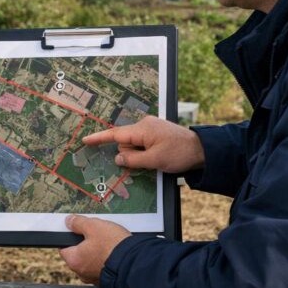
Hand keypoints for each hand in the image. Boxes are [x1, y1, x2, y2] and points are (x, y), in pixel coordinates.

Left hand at [59, 215, 130, 283]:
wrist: (136, 263)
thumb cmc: (113, 246)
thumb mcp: (93, 226)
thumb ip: (78, 223)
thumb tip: (69, 221)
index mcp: (74, 260)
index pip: (64, 247)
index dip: (70, 237)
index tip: (78, 231)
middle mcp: (82, 273)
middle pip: (79, 254)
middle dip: (86, 244)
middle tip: (97, 234)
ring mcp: (95, 278)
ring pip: (92, 261)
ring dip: (98, 252)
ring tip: (109, 242)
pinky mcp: (108, 280)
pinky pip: (104, 267)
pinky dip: (107, 260)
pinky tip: (115, 252)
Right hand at [83, 116, 204, 172]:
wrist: (203, 150)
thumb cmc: (179, 154)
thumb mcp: (154, 160)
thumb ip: (132, 160)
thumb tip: (117, 158)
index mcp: (142, 129)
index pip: (115, 134)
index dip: (99, 138)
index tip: (85, 140)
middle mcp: (144, 125)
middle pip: (125, 142)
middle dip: (130, 155)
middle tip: (148, 162)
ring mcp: (151, 128)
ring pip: (134, 144)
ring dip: (139, 155)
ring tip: (157, 159)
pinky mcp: (156, 132)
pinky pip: (142, 143)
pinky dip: (144, 152)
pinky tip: (156, 157)